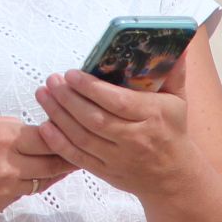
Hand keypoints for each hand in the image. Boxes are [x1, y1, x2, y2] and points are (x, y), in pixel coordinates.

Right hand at [0, 116, 74, 221]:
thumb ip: (7, 128)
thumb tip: (34, 132)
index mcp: (0, 137)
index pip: (47, 135)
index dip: (63, 131)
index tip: (75, 126)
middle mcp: (6, 165)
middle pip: (54, 162)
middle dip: (70, 154)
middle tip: (87, 146)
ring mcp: (4, 190)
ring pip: (43, 180)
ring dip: (55, 171)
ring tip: (69, 161)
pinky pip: (23, 192)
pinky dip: (30, 182)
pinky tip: (32, 174)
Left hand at [34, 65, 206, 199]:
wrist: (174, 177)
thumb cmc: (172, 130)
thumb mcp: (177, 100)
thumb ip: (173, 71)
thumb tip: (178, 44)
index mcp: (152, 115)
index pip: (117, 101)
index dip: (91, 88)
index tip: (71, 74)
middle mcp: (135, 138)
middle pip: (94, 118)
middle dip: (68, 99)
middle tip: (52, 80)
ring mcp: (119, 158)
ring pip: (82, 137)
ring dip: (58, 115)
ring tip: (43, 95)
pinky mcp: (107, 173)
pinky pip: (78, 158)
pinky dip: (59, 142)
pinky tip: (45, 125)